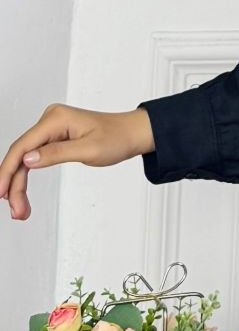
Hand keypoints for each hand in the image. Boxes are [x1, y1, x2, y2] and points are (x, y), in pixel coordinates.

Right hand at [0, 106, 154, 220]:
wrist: (134, 133)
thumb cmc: (118, 138)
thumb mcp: (90, 150)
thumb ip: (57, 153)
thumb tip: (27, 160)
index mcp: (56, 119)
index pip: (22, 146)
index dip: (7, 171)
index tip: (1, 193)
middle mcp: (50, 120)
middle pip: (21, 155)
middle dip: (14, 184)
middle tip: (16, 211)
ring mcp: (51, 128)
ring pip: (25, 159)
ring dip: (19, 184)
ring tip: (20, 210)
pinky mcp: (54, 136)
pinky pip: (35, 157)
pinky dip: (28, 176)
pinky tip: (21, 193)